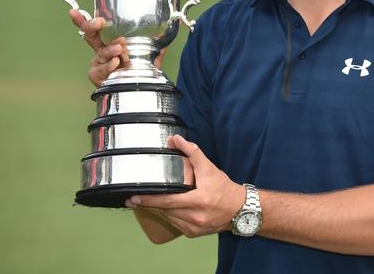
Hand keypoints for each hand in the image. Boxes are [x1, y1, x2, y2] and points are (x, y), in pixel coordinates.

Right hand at [69, 9, 165, 86]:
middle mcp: (101, 51)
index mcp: (110, 42)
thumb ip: (158, 43)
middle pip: (90, 36)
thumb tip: (171, 29)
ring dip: (111, 50)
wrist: (139, 91)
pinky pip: (101, 68)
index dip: (83, 19)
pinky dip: (109, 65)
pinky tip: (116, 63)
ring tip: (120, 49)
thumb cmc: (140, 70)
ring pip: (101, 53)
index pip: (96, 28)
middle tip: (98, 23)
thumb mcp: (151, 54)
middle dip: (91, 27)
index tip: (74, 11)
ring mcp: (98, 63)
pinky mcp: (97, 76)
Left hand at [125, 135, 245, 237]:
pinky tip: (167, 209)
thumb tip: (175, 139)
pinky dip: (169, 216)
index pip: (167, 201)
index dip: (149, 200)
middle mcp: (195, 217)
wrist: (240, 209)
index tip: (133, 198)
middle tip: (134, 200)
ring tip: (149, 202)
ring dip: (159, 210)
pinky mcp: (193, 234)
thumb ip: (192, 152)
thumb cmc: (224, 188)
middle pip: (165, 211)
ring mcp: (193, 228)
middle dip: (149, 205)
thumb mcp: (209, 168)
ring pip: (168, 218)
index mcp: (198, 201)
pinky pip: (175, 224)